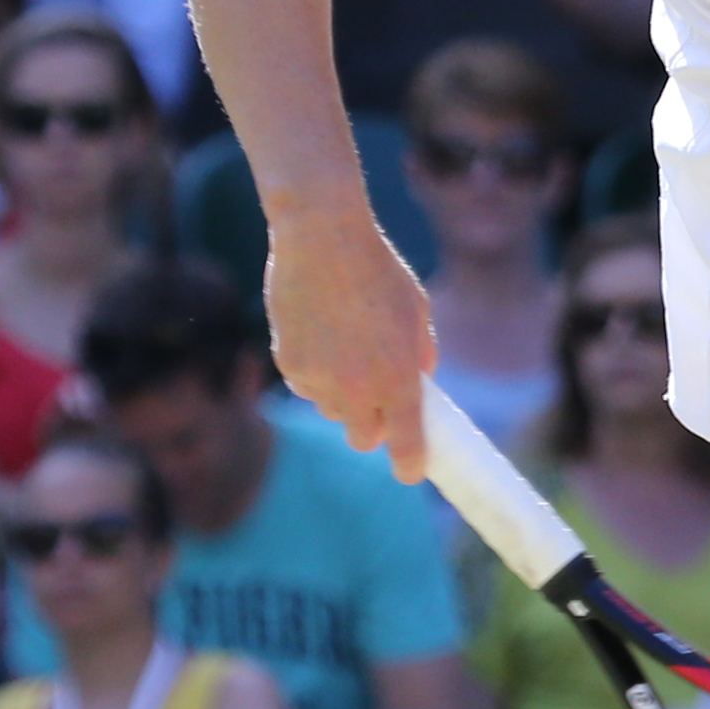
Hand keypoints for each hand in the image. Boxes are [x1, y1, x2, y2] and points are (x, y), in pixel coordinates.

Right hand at [265, 193, 436, 483]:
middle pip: (363, 437)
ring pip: (331, 409)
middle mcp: (356, 388)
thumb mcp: (416, 310)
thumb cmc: (377, 269)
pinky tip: (319, 333)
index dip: (409, 463)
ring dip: (341, 395)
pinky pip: (305, 385)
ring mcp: (318, 379)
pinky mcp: (288, 364)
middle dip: (371, 425)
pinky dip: (314, 372)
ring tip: (346, 348)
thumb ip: (421, 353)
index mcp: (397, 379)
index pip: (405, 443)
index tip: (410, 472)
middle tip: (376, 401)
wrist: (322, 237)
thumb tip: (421, 382)